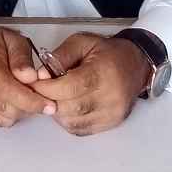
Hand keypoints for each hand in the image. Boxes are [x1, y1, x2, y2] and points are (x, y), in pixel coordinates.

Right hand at [0, 17, 55, 126]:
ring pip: (5, 118)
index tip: (49, 106)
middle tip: (32, 90)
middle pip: (9, 108)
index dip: (31, 101)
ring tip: (15, 91)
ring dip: (17, 109)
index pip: (8, 90)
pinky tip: (3, 97)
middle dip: (28, 103)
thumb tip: (31, 77)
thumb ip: (23, 58)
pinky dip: (5, 113)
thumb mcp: (11, 39)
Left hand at [33, 32, 149, 135]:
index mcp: (103, 73)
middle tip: (41, 91)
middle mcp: (110, 97)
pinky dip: (69, 120)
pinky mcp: (111, 123)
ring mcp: (112, 113)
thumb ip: (60, 57)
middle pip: (69, 108)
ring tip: (57, 97)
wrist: (136, 64)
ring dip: (58, 112)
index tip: (35, 83)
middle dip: (49, 100)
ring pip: (72, 121)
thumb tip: (41, 75)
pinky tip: (69, 107)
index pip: (69, 88)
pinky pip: (81, 129)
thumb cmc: (108, 53)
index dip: (47, 88)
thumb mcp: (82, 42)